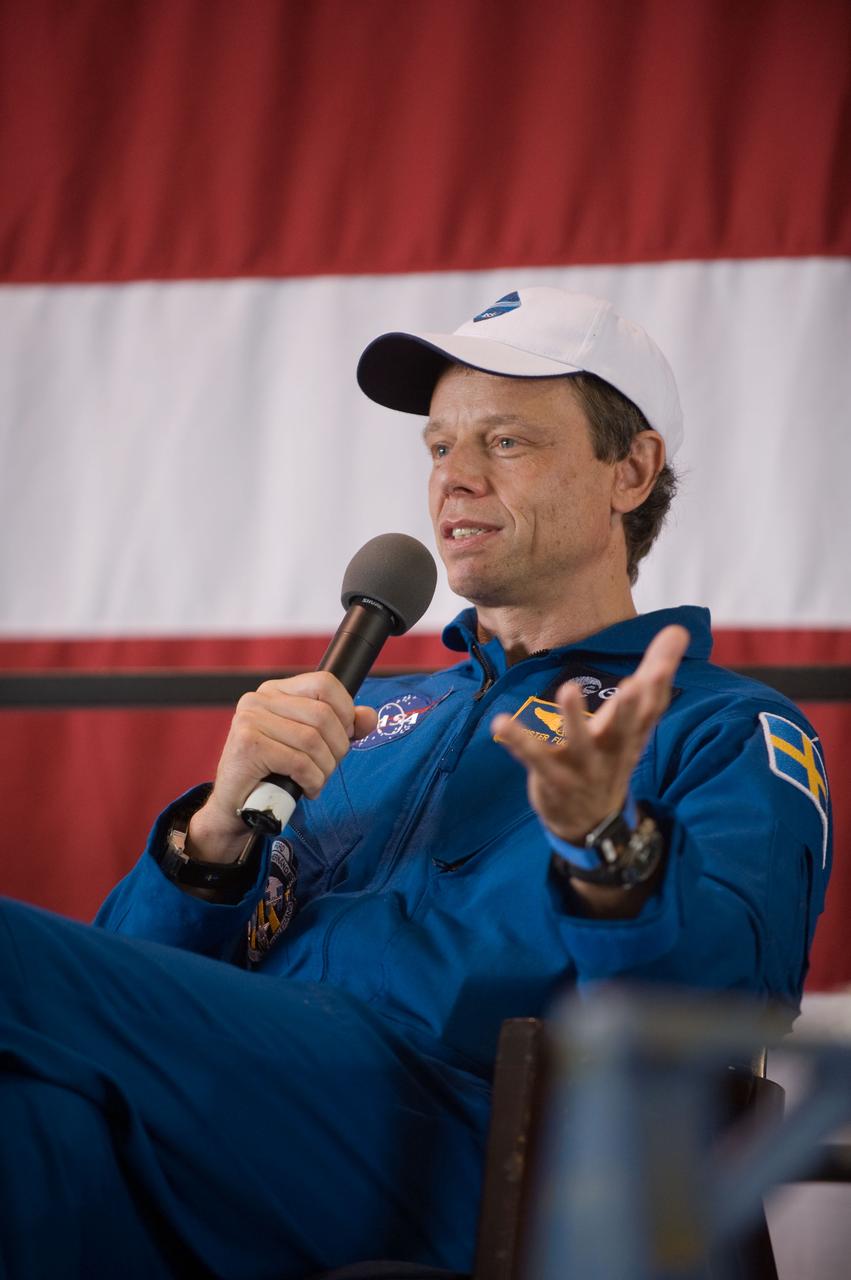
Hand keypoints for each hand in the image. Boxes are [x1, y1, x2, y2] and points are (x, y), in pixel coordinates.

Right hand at [187, 672, 377, 862]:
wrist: (236, 807)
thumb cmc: (274, 773)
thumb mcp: (311, 744)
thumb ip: (342, 727)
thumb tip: (370, 717)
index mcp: (275, 691)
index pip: (325, 683)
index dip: (345, 711)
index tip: (343, 736)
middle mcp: (259, 699)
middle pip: (323, 715)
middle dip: (336, 748)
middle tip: (328, 767)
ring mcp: (250, 719)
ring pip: (313, 740)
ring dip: (324, 769)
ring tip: (316, 780)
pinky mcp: (248, 745)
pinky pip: (299, 761)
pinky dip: (312, 780)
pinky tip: (306, 788)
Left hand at [492, 625, 689, 844]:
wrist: (592, 822)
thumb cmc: (613, 755)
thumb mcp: (636, 720)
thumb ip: (654, 674)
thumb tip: (679, 629)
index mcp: (632, 733)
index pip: (651, 708)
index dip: (660, 685)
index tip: (665, 661)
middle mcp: (611, 749)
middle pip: (624, 729)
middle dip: (630, 708)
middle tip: (637, 683)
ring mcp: (582, 766)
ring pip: (580, 743)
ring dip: (574, 718)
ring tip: (568, 690)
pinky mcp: (551, 776)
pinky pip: (534, 758)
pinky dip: (518, 740)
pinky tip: (500, 723)